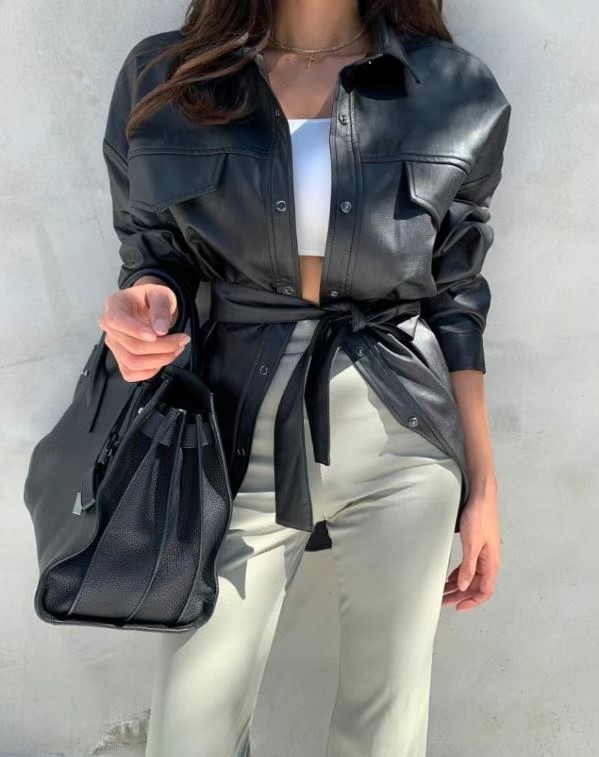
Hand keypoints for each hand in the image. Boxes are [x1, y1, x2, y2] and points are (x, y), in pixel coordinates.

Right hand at [98, 282, 189, 381]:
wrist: (148, 306)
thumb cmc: (151, 299)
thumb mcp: (161, 295)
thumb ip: (160, 309)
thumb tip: (160, 330)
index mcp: (115, 305)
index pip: (116, 321)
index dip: (136, 331)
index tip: (156, 335)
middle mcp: (110, 327)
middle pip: (132, 347)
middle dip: (163, 347)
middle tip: (182, 339)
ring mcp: (114, 345)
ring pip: (133, 363)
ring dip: (161, 359)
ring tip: (176, 348)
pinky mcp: (120, 360)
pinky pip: (131, 373)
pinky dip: (152, 370)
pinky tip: (163, 357)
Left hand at [442, 482, 499, 611]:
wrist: (481, 496)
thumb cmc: (479, 517)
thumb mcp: (471, 544)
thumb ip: (468, 566)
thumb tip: (464, 587)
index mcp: (491, 563)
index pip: (485, 591)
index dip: (472, 602)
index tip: (457, 607)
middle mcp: (489, 561)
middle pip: (476, 586)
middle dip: (460, 595)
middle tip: (443, 600)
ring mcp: (483, 553)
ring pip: (471, 576)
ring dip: (458, 585)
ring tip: (443, 591)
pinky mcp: (477, 546)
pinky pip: (469, 566)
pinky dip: (459, 574)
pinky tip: (450, 577)